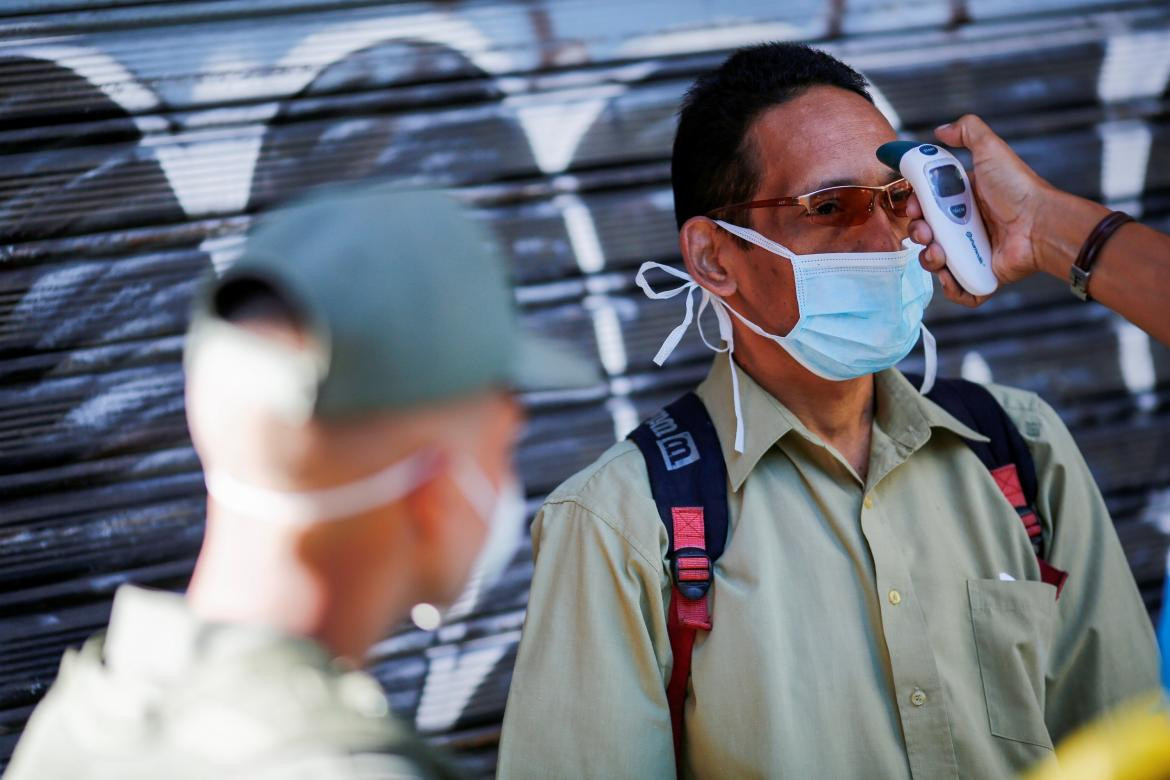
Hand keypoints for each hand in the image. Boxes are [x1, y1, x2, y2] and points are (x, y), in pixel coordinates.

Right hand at [907, 114, 1051, 305]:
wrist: (1040, 224)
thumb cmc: (1018, 189)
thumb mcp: (992, 150)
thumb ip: (967, 132)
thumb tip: (941, 131)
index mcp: (963, 200)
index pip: (926, 206)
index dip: (914, 207)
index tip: (914, 206)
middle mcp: (965, 226)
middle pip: (926, 234)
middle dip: (918, 233)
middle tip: (926, 231)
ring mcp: (972, 252)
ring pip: (935, 262)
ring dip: (929, 259)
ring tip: (940, 253)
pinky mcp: (981, 275)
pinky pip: (958, 288)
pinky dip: (951, 287)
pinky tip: (950, 274)